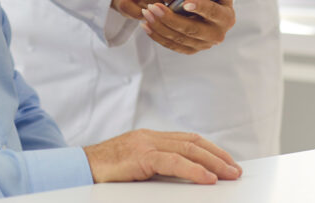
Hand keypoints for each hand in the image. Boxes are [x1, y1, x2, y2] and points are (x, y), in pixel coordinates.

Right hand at [83, 129, 241, 183]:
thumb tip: (182, 177)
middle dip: (218, 156)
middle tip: (235, 170)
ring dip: (213, 162)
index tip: (227, 162)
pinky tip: (207, 178)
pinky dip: (194, 169)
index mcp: (150, 139)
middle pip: (193, 142)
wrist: (79, 168)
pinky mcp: (141, 156)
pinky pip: (173, 161)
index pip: (188, 140)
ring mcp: (146, 144)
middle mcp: (150, 137)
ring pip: (188, 149)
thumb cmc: (104, 171)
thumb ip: (156, 167)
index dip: (210, 150)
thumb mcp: (135, 167)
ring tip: (229, 174)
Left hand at [140, 0, 261, 54]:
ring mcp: (202, 45)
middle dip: (171, 18)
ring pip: (179, 38)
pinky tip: (145, 24)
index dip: (201, 8)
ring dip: (160, 26)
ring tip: (147, 11)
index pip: (214, 14)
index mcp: (227, 18)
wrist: (205, 13)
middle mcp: (217, 35)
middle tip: (154, 5)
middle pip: (192, 29)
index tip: (186, 1)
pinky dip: (158, 36)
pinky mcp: (190, 49)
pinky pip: (171, 45)